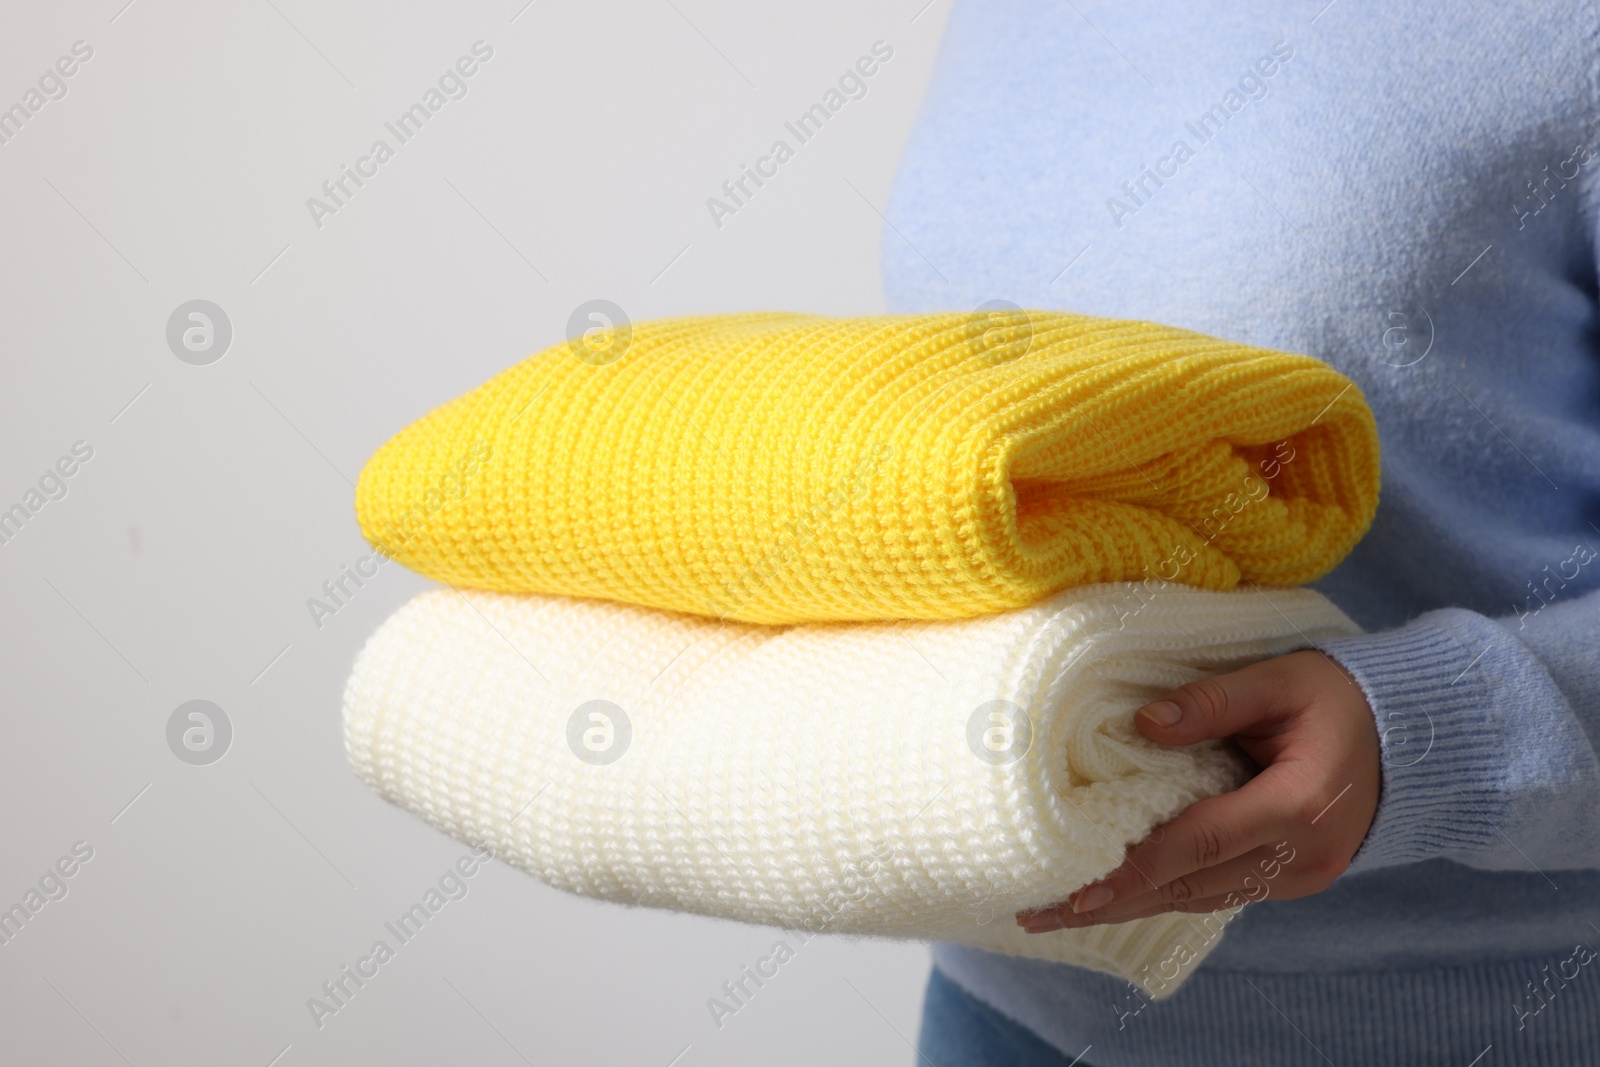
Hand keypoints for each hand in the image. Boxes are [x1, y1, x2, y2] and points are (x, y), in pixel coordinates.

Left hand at [1017, 649, 1378, 932]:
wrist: (1416, 737)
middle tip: (1036, 913)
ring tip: (1059, 911)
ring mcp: (1299, 876)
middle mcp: (1300, 856)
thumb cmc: (1344, 697)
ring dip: (1129, 906)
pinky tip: (1117, 898)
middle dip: (1109, 903)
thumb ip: (1214, 701)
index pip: (1197, 844)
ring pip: (1198, 898)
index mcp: (1298, 806)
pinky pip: (1217, 892)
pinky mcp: (1292, 879)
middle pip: (1188, 886)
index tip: (1073, 890)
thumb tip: (1144, 724)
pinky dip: (1165, 895)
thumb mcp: (1283, 679)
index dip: (1132, 870)